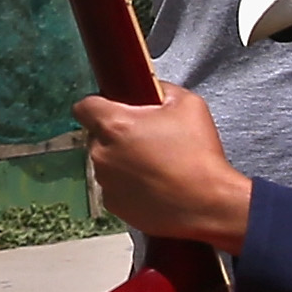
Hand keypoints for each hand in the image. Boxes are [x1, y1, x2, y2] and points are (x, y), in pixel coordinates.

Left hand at [77, 90, 252, 250]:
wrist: (207, 204)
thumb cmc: (198, 157)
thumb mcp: (187, 104)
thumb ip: (159, 89)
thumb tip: (150, 87)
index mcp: (115, 125)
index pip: (84, 106)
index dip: (98, 104)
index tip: (111, 107)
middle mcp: (103, 154)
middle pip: (97, 135)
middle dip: (116, 133)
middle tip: (147, 136)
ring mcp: (105, 181)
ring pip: (105, 161)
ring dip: (122, 159)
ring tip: (155, 163)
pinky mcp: (113, 204)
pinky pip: (113, 186)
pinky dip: (127, 184)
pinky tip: (153, 183)